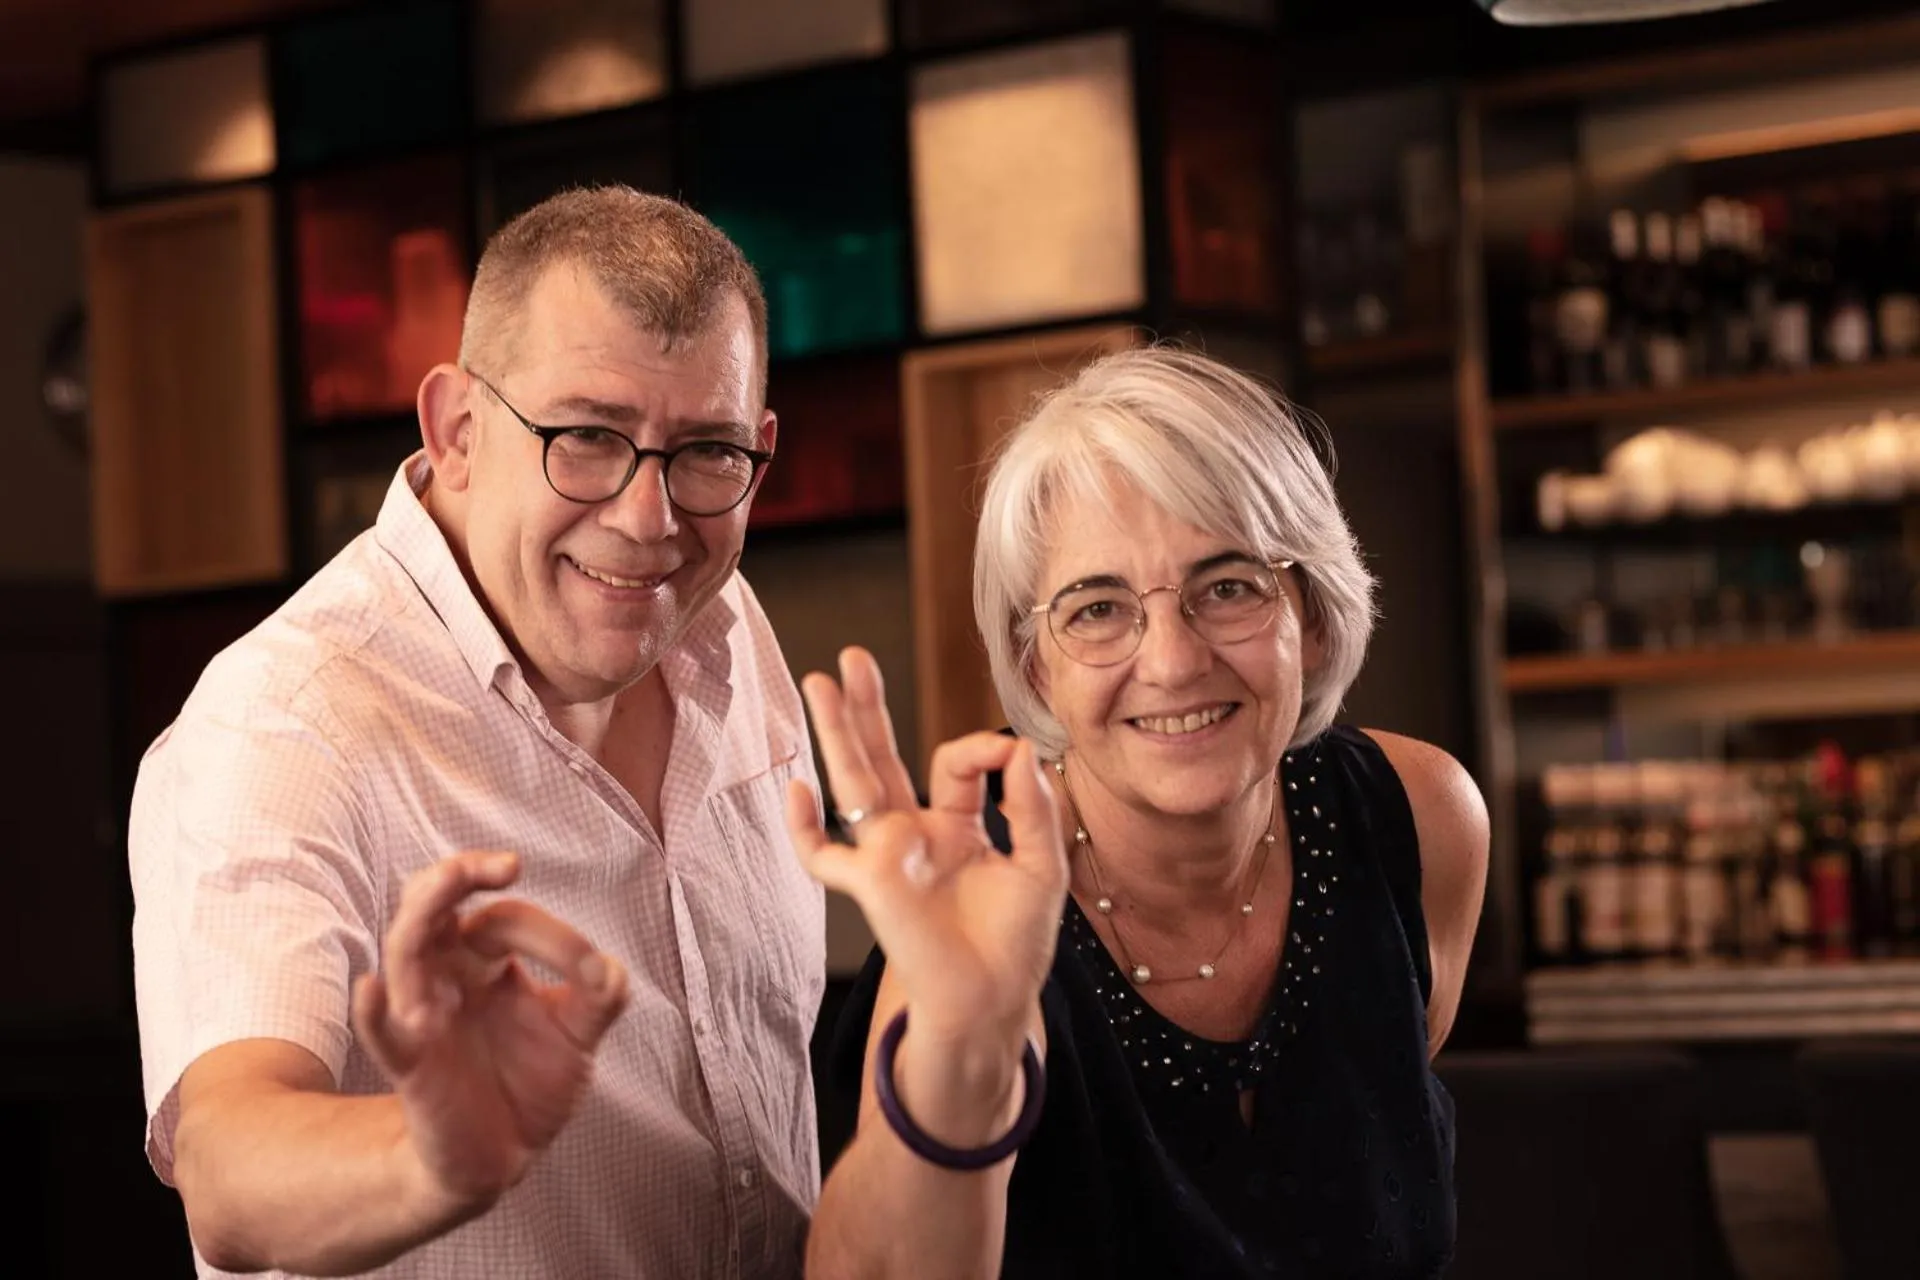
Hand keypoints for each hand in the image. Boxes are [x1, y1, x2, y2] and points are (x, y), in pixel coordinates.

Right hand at [351, 851, 628, 1211]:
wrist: (507, 1154)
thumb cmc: (533, 1080)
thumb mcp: (578, 1034)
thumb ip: (599, 997)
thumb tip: (606, 968)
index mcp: (484, 962)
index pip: (501, 918)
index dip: (547, 933)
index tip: (588, 967)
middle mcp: (447, 977)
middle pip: (432, 906)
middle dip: (458, 874)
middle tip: (504, 864)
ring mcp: (423, 1016)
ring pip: (404, 952)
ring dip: (422, 915)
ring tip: (446, 885)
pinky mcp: (411, 1064)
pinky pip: (382, 1034)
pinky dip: (372, 1012)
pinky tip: (372, 988)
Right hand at [787, 647, 1067, 1047]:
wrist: (992, 1002)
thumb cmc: (1016, 943)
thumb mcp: (1042, 864)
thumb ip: (1035, 805)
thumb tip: (1022, 747)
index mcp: (957, 826)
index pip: (957, 764)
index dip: (986, 750)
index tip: (1013, 757)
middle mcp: (915, 835)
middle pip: (884, 757)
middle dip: (868, 709)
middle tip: (852, 658)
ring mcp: (887, 856)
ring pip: (853, 783)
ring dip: (837, 734)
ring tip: (819, 682)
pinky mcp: (870, 884)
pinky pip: (823, 856)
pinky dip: (805, 828)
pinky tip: (796, 790)